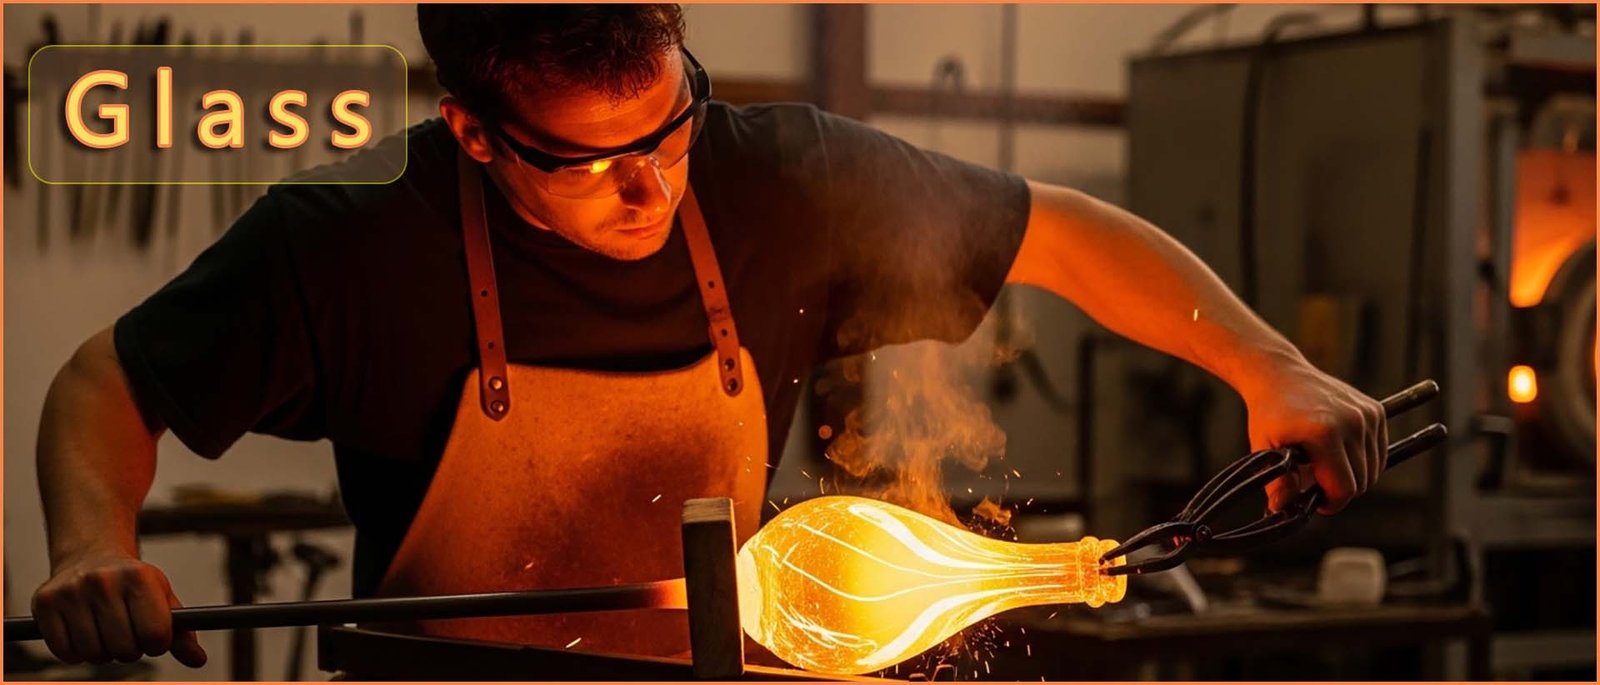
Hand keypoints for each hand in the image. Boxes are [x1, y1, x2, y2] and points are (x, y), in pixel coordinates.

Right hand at [31, 547, 206, 666]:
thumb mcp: (162, 598)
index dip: (158, 644)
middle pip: (124, 649)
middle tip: (128, 636)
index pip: (156, 634)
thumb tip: (198, 660)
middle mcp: (102, 581)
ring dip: (103, 653)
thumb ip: (181, 632)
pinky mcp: (44, 603)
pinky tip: (84, 634)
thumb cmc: (132, 585)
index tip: (154, 638)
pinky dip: (76, 654)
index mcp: (138, 577)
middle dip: (130, 651)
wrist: (90, 557)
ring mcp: (71, 591)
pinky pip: (65, 652)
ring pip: (94, 654)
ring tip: (106, 634)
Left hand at [1240, 358, 1387, 514]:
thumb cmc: (1269, 413)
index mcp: (1324, 433)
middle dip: (1340, 490)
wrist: (1280, 374)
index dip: (1330, 502)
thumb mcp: (1264, 448)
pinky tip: (1339, 454)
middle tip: (1317, 483)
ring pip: (1374, 469)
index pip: (1344, 488)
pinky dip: (1364, 460)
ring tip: (1325, 467)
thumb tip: (1283, 512)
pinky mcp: (1375, 410)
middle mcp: (1352, 422)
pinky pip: (1379, 451)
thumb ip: (1276, 483)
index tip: (1316, 501)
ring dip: (1353, 476)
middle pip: (1362, 481)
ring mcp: (1367, 414)